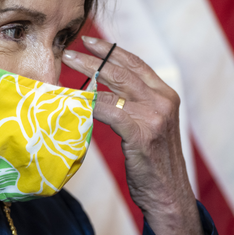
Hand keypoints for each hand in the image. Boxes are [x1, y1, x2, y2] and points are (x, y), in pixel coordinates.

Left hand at [62, 36, 206, 234]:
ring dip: (87, 75)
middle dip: (93, 58)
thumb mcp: (151, 125)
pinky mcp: (141, 134)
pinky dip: (90, 103)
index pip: (136, 64)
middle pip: (122, 70)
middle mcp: (163, 101)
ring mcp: (154, 116)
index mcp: (166, 95)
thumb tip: (105, 91)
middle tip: (68, 51)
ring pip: (114, 87)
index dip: (112, 50)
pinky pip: (109, 111)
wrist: (168, 194)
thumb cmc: (154, 162)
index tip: (89, 41)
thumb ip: (136, 105)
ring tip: (65, 68)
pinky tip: (74, 100)